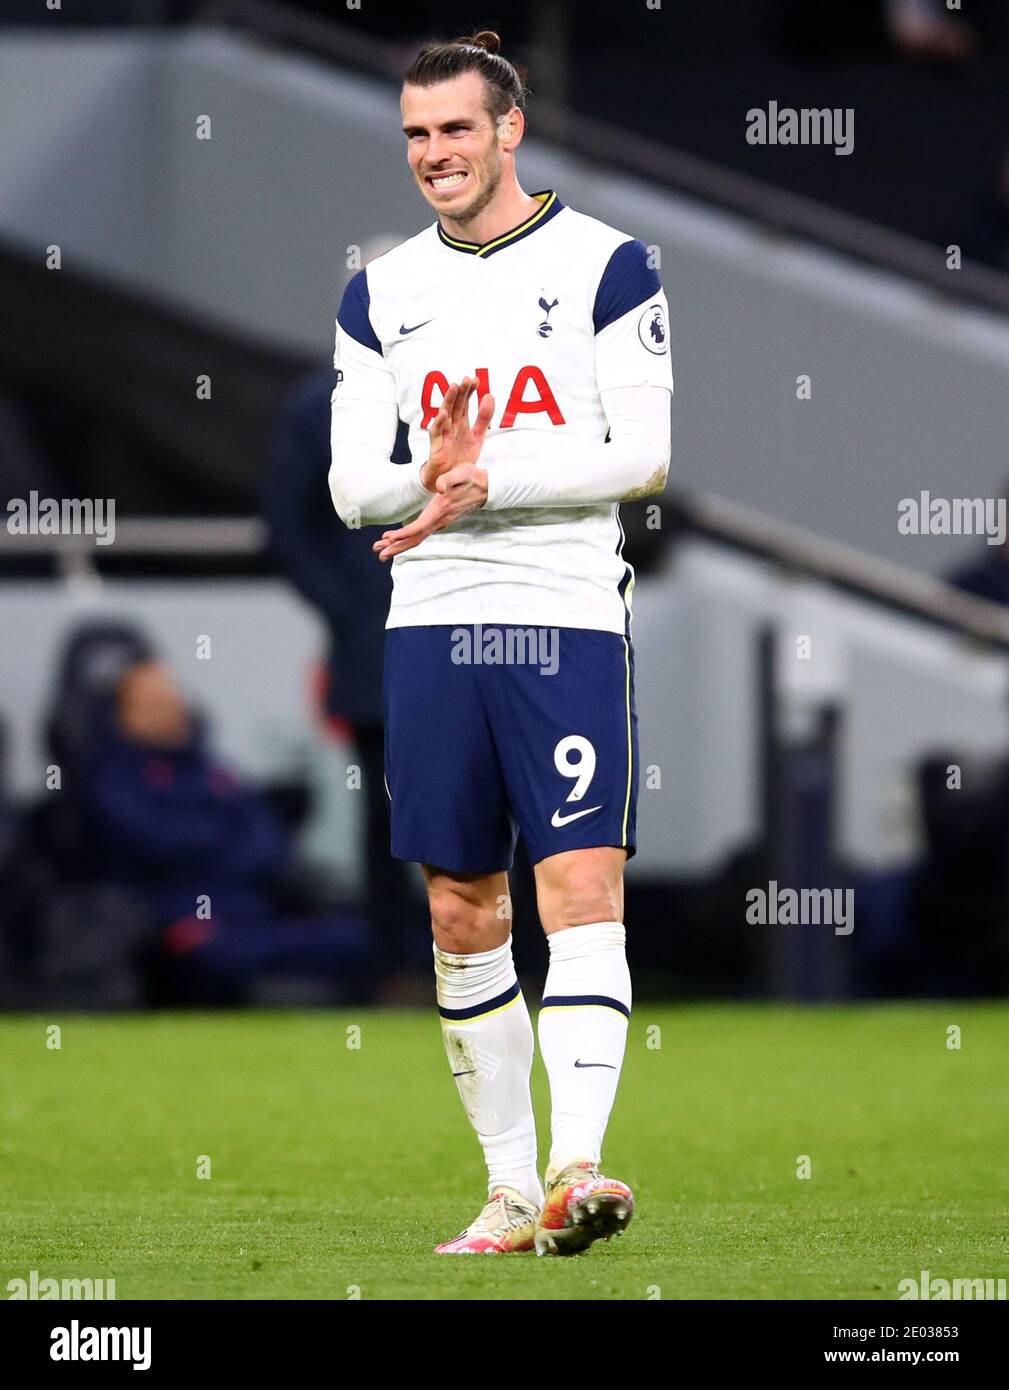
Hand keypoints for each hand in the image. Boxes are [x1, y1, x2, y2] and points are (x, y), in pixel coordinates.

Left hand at [373, 463, 487, 560]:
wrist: (486, 487)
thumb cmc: (472, 478)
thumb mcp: (462, 472)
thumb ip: (450, 479)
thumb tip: (440, 487)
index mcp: (440, 509)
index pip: (419, 526)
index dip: (403, 534)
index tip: (388, 538)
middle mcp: (439, 520)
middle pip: (415, 538)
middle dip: (396, 546)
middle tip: (378, 552)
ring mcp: (440, 522)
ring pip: (417, 538)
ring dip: (399, 546)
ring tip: (381, 552)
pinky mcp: (439, 521)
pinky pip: (421, 534)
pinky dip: (407, 540)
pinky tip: (397, 542)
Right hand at [420, 377, 494, 492]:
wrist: (449, 478)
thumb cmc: (461, 456)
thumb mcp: (477, 436)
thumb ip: (484, 418)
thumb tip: (490, 395)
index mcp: (461, 422)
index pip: (465, 402)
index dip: (469, 391)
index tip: (476, 380)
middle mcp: (451, 425)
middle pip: (455, 405)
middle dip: (460, 392)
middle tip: (466, 379)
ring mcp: (443, 434)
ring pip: (444, 413)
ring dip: (448, 400)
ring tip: (453, 387)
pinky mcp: (436, 445)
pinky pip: (436, 432)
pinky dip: (439, 423)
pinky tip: (444, 413)